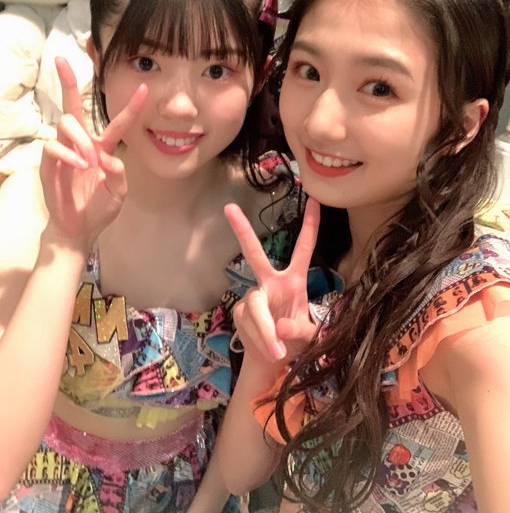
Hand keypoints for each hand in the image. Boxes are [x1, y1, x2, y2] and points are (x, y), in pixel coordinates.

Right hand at [39, 57, 146, 247]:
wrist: (79, 228)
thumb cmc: (99, 208)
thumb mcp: (118, 193)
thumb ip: (118, 174)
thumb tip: (107, 158)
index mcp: (103, 147)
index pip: (118, 123)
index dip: (132, 106)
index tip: (145, 87)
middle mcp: (83, 143)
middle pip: (74, 106)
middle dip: (68, 82)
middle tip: (60, 59)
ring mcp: (65, 150)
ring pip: (67, 123)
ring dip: (80, 139)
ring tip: (89, 162)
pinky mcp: (49, 161)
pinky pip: (54, 146)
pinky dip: (68, 153)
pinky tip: (80, 166)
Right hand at [224, 197, 319, 363]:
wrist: (272, 361)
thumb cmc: (296, 341)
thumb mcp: (309, 337)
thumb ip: (299, 330)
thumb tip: (280, 326)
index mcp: (294, 281)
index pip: (304, 249)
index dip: (310, 225)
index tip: (315, 200)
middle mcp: (271, 282)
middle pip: (254, 254)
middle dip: (242, 230)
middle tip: (229, 207)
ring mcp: (253, 296)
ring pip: (256, 308)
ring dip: (266, 332)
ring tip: (277, 351)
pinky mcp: (239, 312)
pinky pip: (248, 324)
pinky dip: (259, 340)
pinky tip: (267, 349)